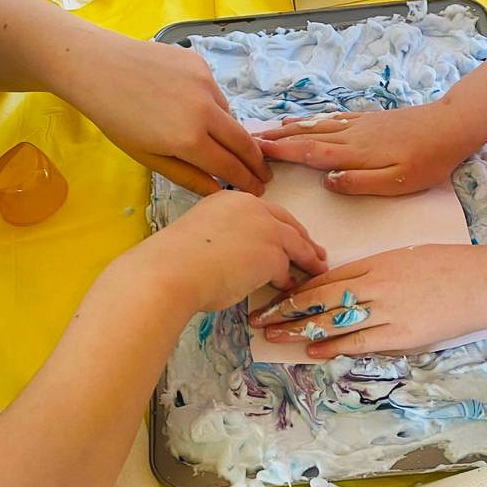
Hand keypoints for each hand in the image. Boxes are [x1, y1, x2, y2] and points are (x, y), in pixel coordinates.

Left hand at [66, 35, 270, 195]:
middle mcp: (205, 111)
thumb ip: (187, 176)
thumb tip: (217, 191)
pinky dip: (211, 105)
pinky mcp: (201, 64)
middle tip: (264, 174)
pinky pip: (215, 92)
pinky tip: (190, 105)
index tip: (259, 190)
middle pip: (243, 142)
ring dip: (228, 131)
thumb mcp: (148, 157)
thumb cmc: (116, 118)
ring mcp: (206, 83)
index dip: (247, 181)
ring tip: (213, 138)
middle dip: (256, 161)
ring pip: (229, 115)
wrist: (98, 67)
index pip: (231, 166)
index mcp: (190, 140)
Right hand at [142, 192, 327, 311]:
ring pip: (295, 243)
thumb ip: (225, 237)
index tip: (286, 234)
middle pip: (286, 222)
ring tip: (315, 268)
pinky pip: (287, 268)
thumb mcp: (202, 235)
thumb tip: (236, 256)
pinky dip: (289, 278)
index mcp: (231, 199)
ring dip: (307, 257)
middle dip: (302, 237)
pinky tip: (288, 286)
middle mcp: (252, 207)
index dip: (278, 225)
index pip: (264, 211)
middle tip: (314, 250)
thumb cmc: (174, 259)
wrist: (171, 271)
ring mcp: (266, 229)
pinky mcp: (273, 254)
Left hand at [248, 244, 486, 357]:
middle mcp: (373, 284)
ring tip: (272, 335)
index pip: (324, 277)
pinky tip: (312, 351)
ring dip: (299, 329)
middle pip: (318, 297)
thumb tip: (348, 284)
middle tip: (257, 317)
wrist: (481, 282)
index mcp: (374, 262)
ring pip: (332, 320)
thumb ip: (375, 270)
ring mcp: (385, 310)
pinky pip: (359, 341)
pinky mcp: (400, 333)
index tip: (272, 294)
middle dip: (285, 308)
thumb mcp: (405, 257)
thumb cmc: (447, 265)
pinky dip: (333, 347)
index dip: (295, 287)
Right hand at [256, 99, 475, 195]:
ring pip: (316, 125)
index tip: (255, 152)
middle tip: (249, 141)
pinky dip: (312, 120)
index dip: (281, 153)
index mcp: (354, 154)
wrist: (451, 125)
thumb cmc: (428, 161)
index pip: (309, 153)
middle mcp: (351, 136)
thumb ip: (360, 183)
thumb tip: (327, 181)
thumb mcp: (397, 182)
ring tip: (267, 130)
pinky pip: (332, 119)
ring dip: (290, 129)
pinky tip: (305, 120)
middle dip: (276, 140)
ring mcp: (359, 125)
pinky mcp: (369, 119)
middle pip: (306, 137)